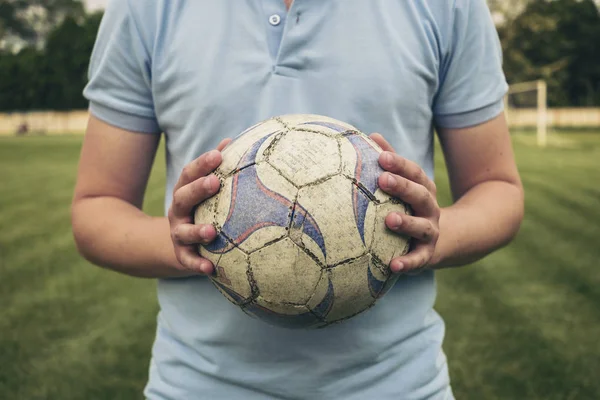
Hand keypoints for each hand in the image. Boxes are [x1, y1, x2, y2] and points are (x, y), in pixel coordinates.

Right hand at [167, 138, 230, 273]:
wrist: (178, 242)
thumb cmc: (202, 208)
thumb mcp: (206, 188)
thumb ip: (216, 168)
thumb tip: (231, 141)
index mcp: (185, 190)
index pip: (190, 173)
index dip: (203, 163)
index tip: (218, 155)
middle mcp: (178, 210)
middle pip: (183, 197)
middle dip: (198, 189)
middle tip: (215, 182)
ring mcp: (178, 233)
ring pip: (184, 231)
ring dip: (197, 231)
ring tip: (211, 232)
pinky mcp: (181, 255)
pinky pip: (188, 260)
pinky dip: (197, 264)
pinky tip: (210, 269)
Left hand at [370, 133, 440, 273]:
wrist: (440, 241)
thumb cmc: (409, 206)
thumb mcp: (405, 184)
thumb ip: (390, 161)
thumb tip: (371, 135)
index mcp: (423, 189)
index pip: (414, 172)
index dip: (399, 164)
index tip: (381, 155)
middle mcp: (429, 209)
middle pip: (420, 195)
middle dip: (403, 187)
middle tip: (383, 179)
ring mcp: (430, 232)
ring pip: (421, 226)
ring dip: (407, 223)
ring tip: (389, 220)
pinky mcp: (426, 255)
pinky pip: (418, 260)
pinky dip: (408, 263)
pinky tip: (393, 265)